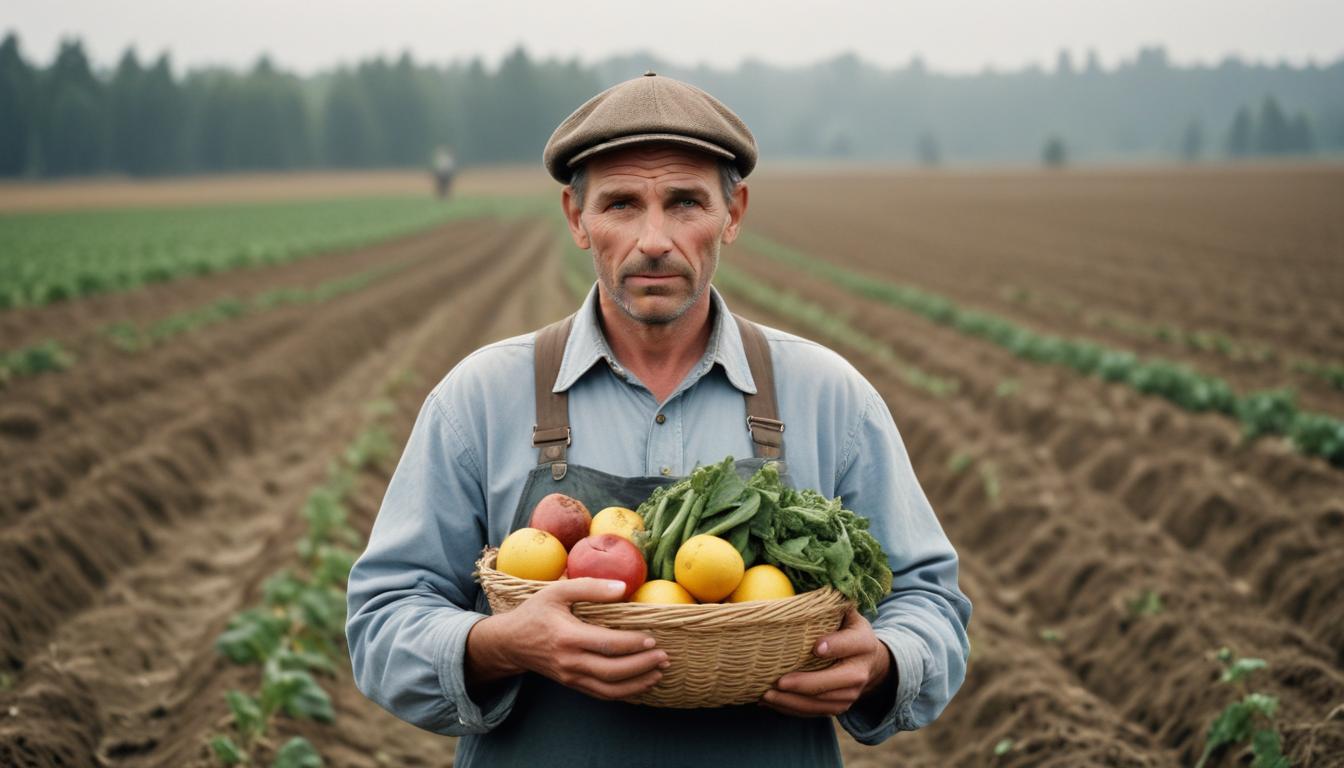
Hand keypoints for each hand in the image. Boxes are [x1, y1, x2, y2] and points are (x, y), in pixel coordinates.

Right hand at [466, 578, 667, 700]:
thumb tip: (623, 587)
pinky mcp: (572, 685)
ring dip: (637, 684)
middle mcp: (569, 662)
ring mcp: (570, 677)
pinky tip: (641, 683)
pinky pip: (601, 694)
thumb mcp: (557, 591)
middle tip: (663, 656)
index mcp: (566, 637)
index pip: (606, 644)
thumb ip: (590, 587)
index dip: (632, 643)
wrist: (510, 642)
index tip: (652, 638)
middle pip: (612, 671)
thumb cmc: (535, 612)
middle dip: (641, 666)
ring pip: (609, 689)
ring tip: (658, 672)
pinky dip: (624, 692)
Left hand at [759, 607, 892, 716]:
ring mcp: (850, 694)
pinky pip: (814, 712)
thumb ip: (834, 603)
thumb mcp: (849, 615)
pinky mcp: (839, 707)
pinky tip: (770, 703)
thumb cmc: (849, 631)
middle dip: (803, 684)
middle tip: (777, 682)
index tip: (815, 647)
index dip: (834, 646)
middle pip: (832, 682)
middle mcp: (860, 672)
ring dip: (792, 702)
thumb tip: (810, 579)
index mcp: (863, 643)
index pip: (850, 645)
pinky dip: (791, 710)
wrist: (872, 663)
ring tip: (766, 695)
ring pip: (820, 703)